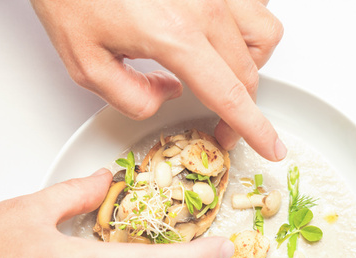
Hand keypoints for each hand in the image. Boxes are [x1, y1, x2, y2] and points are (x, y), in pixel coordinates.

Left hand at [30, 0, 285, 160]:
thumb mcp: (85, 63)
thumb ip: (130, 97)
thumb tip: (166, 97)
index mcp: (175, 35)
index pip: (230, 95)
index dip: (254, 128)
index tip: (270, 146)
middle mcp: (204, 6)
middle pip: (249, 72)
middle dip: (243, 108)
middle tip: (221, 125)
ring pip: (263, 34)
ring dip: (251, 63)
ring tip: (222, 73)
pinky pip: (253, 2)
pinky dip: (246, 25)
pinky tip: (219, 34)